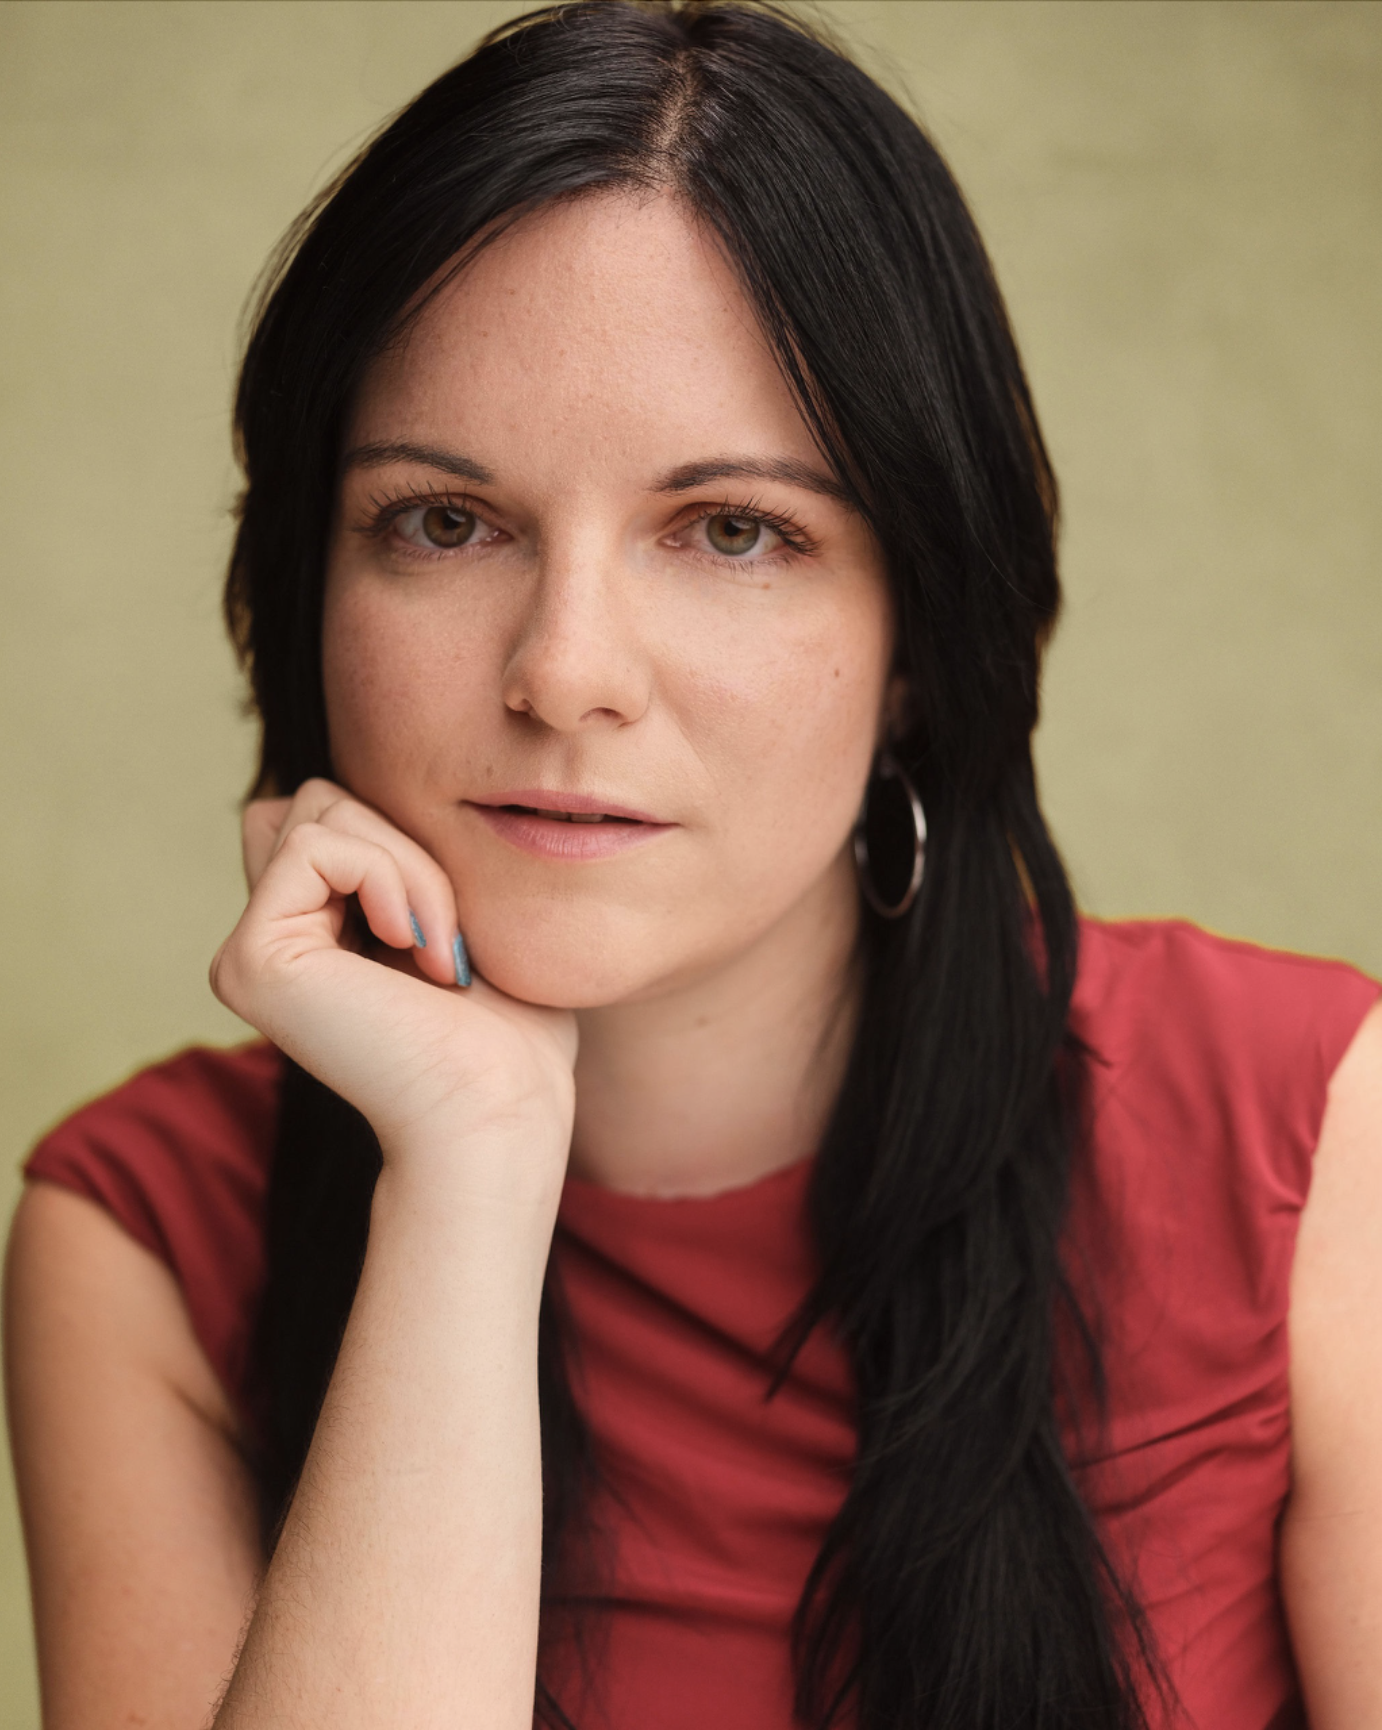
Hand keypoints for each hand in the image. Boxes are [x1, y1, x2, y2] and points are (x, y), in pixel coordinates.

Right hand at [210, 780, 576, 1197]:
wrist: (500, 1110)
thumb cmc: (509, 1033)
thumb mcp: (463, 917)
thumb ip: (402, 858)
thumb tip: (351, 791)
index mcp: (310, 936)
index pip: (330, 815)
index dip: (400, 842)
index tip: (453, 931)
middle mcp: (266, 944)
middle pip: (319, 800)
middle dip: (405, 844)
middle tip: (452, 938)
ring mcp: (248, 954)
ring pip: (318, 810)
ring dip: (409, 864)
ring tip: (442, 952)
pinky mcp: (250, 960)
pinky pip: (313, 844)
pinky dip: (387, 875)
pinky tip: (416, 948)